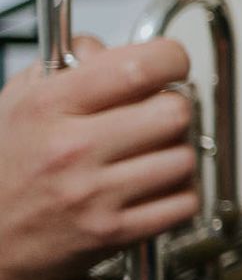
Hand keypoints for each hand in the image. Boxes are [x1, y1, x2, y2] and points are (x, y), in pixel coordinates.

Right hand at [0, 36, 196, 279]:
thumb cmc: (4, 170)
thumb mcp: (17, 101)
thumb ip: (64, 64)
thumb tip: (105, 47)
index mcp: (49, 106)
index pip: (139, 67)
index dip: (170, 59)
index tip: (170, 65)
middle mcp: (73, 148)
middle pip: (175, 112)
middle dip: (174, 110)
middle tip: (158, 115)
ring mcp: (94, 194)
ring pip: (185, 158)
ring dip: (179, 154)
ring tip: (154, 155)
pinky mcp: (113, 232)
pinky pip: (184, 203)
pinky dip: (181, 194)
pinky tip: (157, 187)